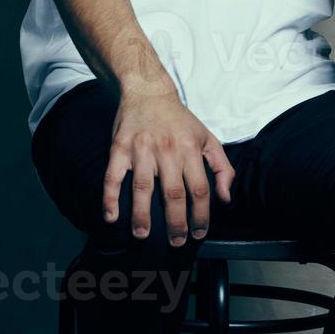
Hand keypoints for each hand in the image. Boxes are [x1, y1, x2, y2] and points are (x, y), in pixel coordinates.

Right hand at [104, 92, 235, 245]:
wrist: (148, 90)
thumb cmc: (179, 120)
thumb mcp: (207, 137)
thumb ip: (221, 168)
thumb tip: (225, 199)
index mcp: (190, 148)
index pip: (199, 189)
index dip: (201, 215)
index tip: (199, 233)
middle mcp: (166, 150)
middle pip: (172, 193)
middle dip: (175, 223)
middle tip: (176, 243)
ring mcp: (141, 149)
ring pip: (142, 187)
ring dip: (142, 214)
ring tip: (142, 235)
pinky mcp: (119, 147)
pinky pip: (113, 175)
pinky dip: (109, 197)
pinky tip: (111, 217)